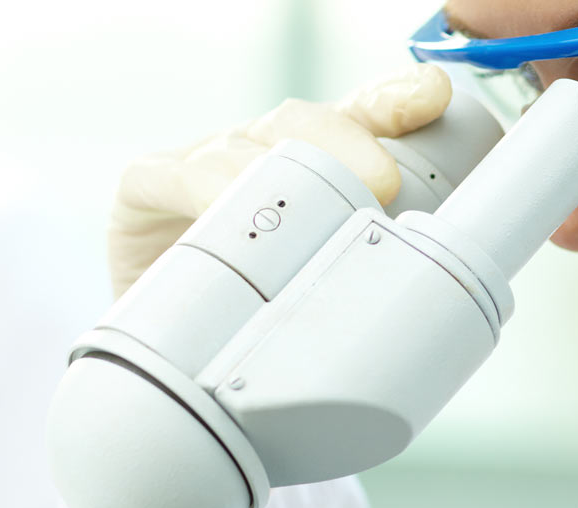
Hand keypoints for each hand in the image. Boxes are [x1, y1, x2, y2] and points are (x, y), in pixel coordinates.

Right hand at [106, 63, 453, 295]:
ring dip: (277, 173)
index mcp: (306, 163)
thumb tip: (428, 295)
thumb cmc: (243, 308)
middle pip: (302, 122)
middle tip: (382, 183)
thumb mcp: (311, 287)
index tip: (431, 97)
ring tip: (308, 211)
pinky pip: (173, 175)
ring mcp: (200, 161)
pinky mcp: (145, 184)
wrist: (161, 340)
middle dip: (346, 140)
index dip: (392, 100)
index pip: (357, 116)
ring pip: (241, 146)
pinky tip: (223, 213)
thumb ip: (361, 271)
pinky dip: (204, 191)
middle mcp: (256, 150)